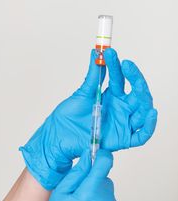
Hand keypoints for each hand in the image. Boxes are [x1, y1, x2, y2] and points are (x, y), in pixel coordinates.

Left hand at [19, 49, 156, 189]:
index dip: (117, 66)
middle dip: (136, 79)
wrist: (58, 137)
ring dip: (144, 98)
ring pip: (142, 112)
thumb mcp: (82, 94)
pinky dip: (149, 126)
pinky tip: (151, 113)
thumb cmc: (68, 117)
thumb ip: (93, 75)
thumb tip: (96, 52)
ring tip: (139, 85)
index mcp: (112, 97)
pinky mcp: (123, 140)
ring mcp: (123, 124)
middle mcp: (121, 109)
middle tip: (127, 66)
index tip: (109, 52)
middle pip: (137, 94)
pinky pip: (142, 136)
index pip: (121, 79)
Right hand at [20, 150, 123, 200]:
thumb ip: (77, 173)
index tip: (97, 157)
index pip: (105, 163)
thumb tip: (89, 156)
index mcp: (90, 193)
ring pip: (109, 199)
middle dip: (95, 186)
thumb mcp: (61, 194)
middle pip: (106, 183)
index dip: (100, 158)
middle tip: (80, 200)